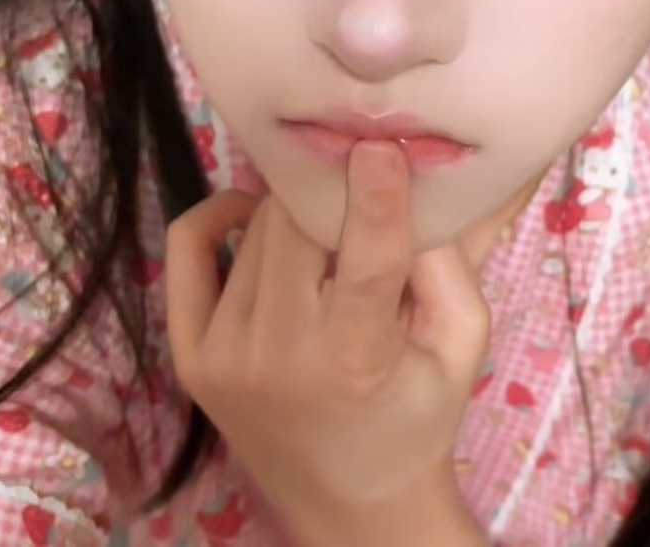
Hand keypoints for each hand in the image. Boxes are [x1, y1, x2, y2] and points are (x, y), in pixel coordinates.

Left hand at [165, 141, 490, 545]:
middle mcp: (277, 358)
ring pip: (258, 228)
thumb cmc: (417, 415)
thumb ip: (448, 262)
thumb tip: (408, 177)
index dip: (375, 200)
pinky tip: (253, 215)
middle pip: (302, 225)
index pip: (364, 263)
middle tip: (357, 195)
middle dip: (335, 200)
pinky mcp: (188, 354)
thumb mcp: (462, 342)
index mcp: (356, 362)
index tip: (380, 146)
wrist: (350, 504)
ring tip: (325, 239)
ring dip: (295, 216)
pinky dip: (220, 215)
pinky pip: (188, 247)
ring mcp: (222, 356)